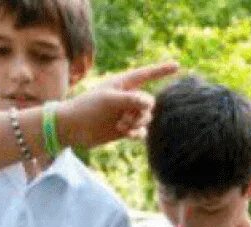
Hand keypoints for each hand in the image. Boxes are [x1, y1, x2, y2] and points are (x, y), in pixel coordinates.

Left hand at [56, 62, 177, 147]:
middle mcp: (127, 97)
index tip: (177, 65)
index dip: (162, 70)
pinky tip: (126, 135)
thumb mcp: (109, 100)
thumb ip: (132, 100)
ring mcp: (127, 113)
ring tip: (121, 127)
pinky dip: (136, 133)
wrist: (73, 128)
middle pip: (150, 102)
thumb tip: (151, 104)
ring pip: (147, 118)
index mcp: (122, 84)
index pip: (146, 74)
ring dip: (137, 123)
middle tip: (125, 118)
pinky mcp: (126, 128)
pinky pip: (142, 131)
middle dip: (141, 112)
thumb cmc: (87, 108)